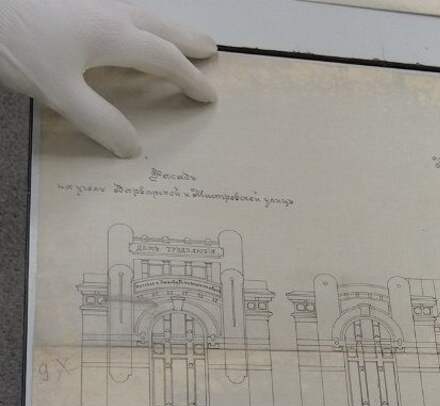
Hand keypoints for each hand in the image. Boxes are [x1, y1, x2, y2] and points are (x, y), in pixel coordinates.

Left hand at [0, 0, 216, 156]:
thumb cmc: (18, 44)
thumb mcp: (58, 92)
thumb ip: (99, 120)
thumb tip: (133, 148)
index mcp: (114, 36)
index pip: (165, 59)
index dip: (190, 79)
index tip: (208, 96)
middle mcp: (109, 12)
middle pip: (161, 27)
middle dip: (188, 40)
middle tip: (211, 49)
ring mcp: (88, 1)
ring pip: (140, 12)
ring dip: (165, 26)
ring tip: (177, 36)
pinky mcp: (68, 0)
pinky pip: (118, 9)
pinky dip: (137, 20)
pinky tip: (124, 25)